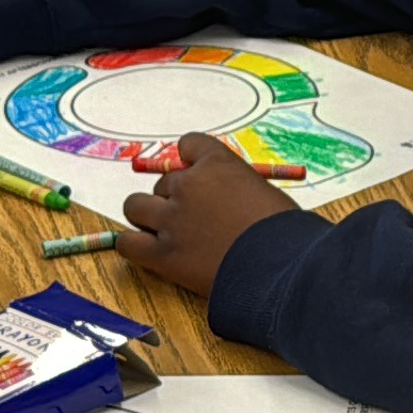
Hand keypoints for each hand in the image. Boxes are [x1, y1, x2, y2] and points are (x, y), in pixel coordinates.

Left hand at [117, 133, 300, 294]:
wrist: (281, 268)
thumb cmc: (284, 232)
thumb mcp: (265, 194)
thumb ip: (238, 190)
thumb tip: (227, 202)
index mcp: (218, 164)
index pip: (189, 144)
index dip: (191, 160)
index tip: (197, 172)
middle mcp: (188, 186)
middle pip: (163, 182)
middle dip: (175, 197)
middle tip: (193, 218)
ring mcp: (171, 219)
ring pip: (136, 206)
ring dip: (148, 215)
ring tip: (164, 231)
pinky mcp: (163, 254)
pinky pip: (128, 243)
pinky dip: (134, 244)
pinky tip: (148, 249)